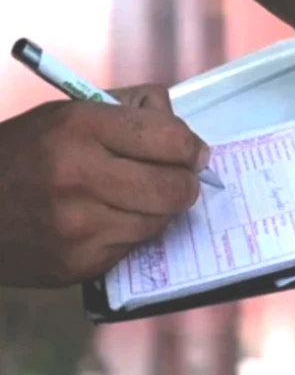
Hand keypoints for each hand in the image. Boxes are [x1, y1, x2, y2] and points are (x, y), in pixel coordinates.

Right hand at [0, 85, 207, 287]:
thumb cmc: (22, 156)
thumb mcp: (64, 115)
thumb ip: (127, 112)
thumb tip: (182, 127)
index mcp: (78, 127)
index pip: (171, 138)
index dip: (190, 147)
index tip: (191, 153)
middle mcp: (78, 175)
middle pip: (176, 187)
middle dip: (183, 184)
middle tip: (175, 180)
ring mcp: (78, 224)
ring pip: (160, 221)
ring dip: (155, 211)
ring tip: (129, 199)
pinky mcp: (79, 262)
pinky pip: (133, 248)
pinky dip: (127, 235)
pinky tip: (101, 223)